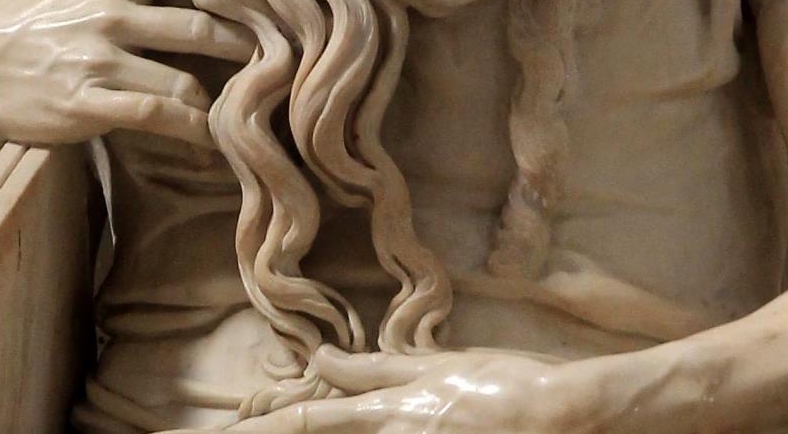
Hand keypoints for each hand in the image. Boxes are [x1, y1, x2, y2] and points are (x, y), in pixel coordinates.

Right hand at [0, 0, 278, 147]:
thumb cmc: (39, 25)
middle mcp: (112, 12)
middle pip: (203, 24)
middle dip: (254, 42)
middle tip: (299, 54)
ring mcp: (99, 59)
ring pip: (185, 79)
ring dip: (227, 98)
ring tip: (261, 111)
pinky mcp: (86, 104)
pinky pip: (156, 118)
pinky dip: (193, 132)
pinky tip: (216, 143)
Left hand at [227, 348, 588, 433]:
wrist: (561, 414)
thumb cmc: (505, 381)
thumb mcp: (437, 367)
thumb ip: (374, 369)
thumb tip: (320, 360)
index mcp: (388, 411)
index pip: (309, 421)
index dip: (265, 429)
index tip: (227, 432)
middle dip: (279, 433)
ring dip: (319, 432)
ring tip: (294, 424)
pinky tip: (368, 429)